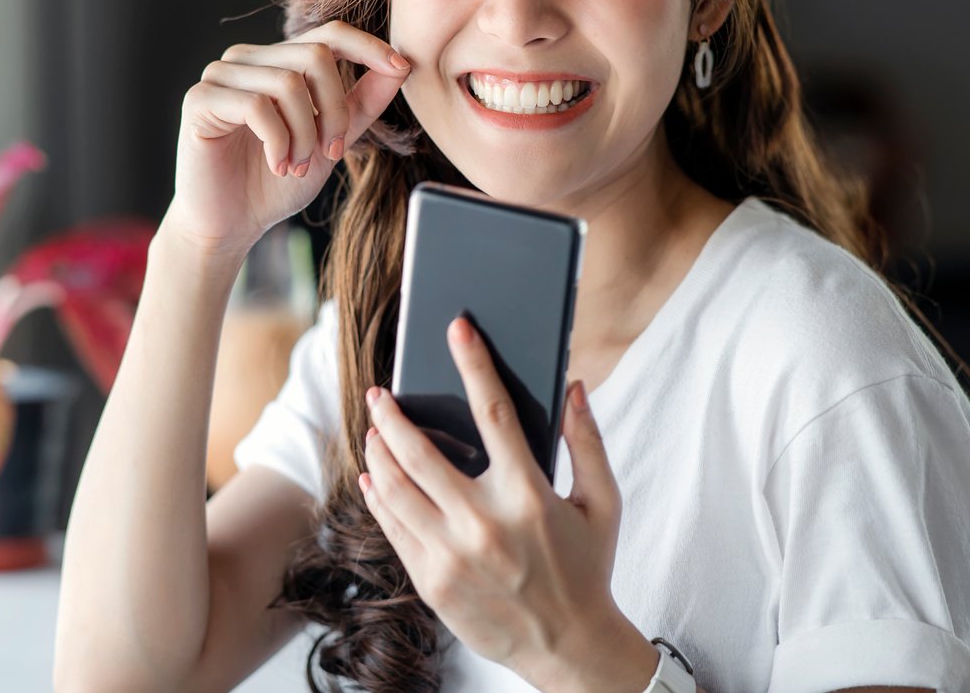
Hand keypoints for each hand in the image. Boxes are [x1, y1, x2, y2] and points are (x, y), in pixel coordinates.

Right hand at [162, 20, 410, 257]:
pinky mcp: (199, 100)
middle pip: (315, 56)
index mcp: (276, 62)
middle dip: (335, 110)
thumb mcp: (330, 141)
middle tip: (331, 152)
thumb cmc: (274, 184)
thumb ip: (360, 104)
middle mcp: (247, 59)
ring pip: (288, 83)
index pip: (328, 33)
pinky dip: (278, 142)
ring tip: (297, 166)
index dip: (367, 45)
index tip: (400, 67)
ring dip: (305, 135)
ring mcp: (220, 76)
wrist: (230, 225)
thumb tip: (401, 65)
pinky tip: (277, 165)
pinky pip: (256, 106)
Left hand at [360, 314, 656, 692]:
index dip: (474, 364)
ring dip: (378, 453)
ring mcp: (452, 555)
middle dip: (393, 415)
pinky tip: (375, 478)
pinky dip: (379, 497)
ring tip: (373, 431)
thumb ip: (587, 442)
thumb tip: (573, 385)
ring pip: (396, 488)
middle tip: (380, 392)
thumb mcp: (602, 503)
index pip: (493, 413)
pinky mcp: (431, 582)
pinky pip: (393, 528)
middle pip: (420, 453)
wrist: (569, 648)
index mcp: (529, 496)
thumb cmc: (588, 568)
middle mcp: (485, 524)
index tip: (457, 328)